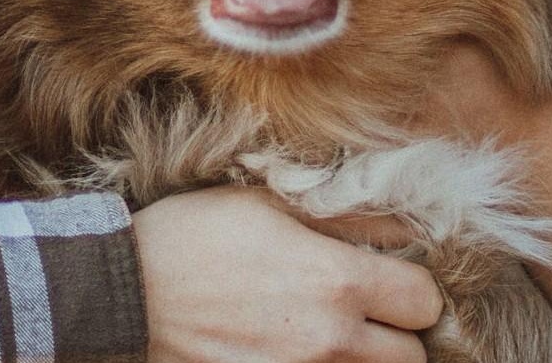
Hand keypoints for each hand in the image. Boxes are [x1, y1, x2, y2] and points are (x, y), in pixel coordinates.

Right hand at [132, 185, 442, 362]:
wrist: (127, 290)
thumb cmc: (200, 234)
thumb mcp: (273, 203)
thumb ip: (350, 218)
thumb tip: (407, 228)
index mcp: (335, 281)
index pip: (424, 301)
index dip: (414, 287)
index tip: (391, 279)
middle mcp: (328, 342)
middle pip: (412, 360)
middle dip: (399, 334)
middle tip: (368, 312)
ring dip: (366, 361)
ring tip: (332, 331)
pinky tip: (298, 348)